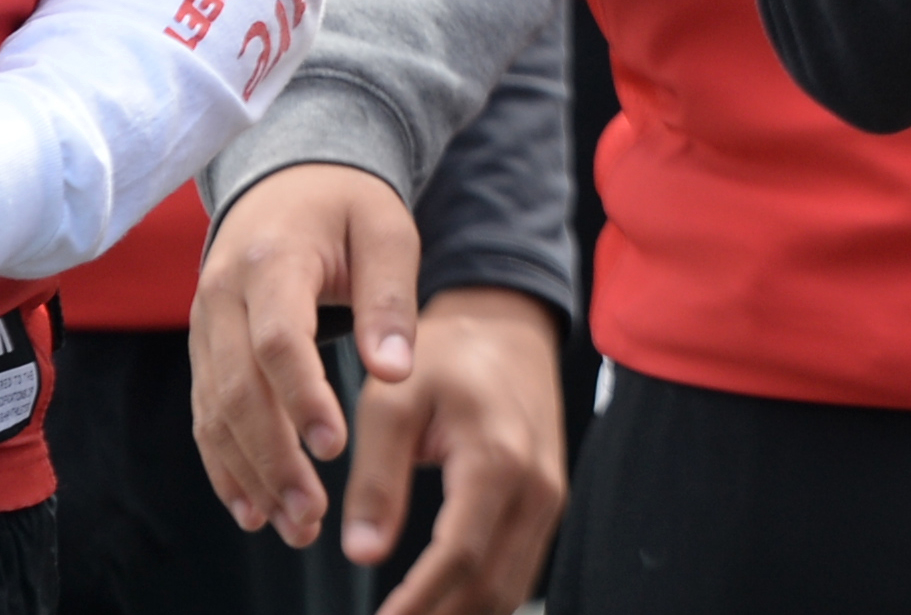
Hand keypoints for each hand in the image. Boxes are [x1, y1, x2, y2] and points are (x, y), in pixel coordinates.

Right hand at [191, 162, 420, 544]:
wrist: (287, 180)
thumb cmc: (347, 205)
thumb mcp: (386, 231)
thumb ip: (392, 299)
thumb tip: (395, 372)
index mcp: (271, 258)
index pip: (277, 338)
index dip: (302, 397)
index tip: (335, 449)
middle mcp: (223, 294)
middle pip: (237, 388)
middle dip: (273, 458)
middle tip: (311, 516)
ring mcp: (205, 324)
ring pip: (214, 411)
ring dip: (250, 474)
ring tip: (292, 526)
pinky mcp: (204, 348)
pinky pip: (205, 414)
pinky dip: (225, 464)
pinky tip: (252, 507)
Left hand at [344, 285, 566, 614]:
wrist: (505, 323)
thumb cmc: (446, 354)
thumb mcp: (394, 400)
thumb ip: (377, 478)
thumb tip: (361, 552)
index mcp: (496, 457)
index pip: (459, 555)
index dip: (417, 602)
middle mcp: (535, 486)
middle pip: (490, 586)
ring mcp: (548, 498)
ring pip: (510, 589)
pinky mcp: (547, 503)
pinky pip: (519, 570)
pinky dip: (481, 599)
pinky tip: (441, 605)